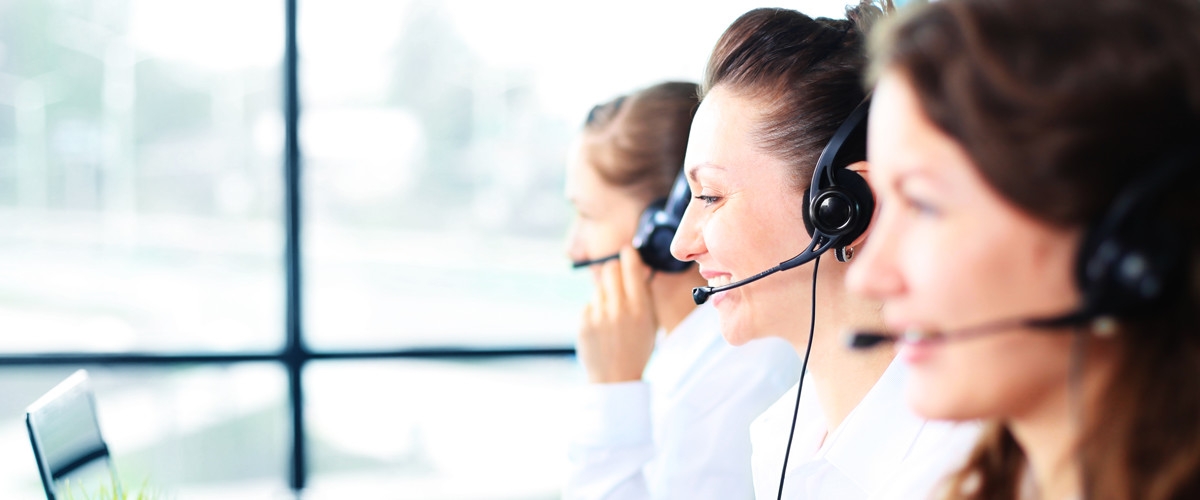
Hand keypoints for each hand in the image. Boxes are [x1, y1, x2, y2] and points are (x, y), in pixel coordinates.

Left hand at [577, 246, 657, 382]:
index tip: (627, 250)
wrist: (616, 378)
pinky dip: (594, 311)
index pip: (631, 267)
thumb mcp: (650, 323)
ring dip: (604, 294)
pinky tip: (601, 327)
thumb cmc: (636, 349)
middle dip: (613, 270)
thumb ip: (643, 296)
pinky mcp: (584, 322)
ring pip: (598, 288)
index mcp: (640, 308)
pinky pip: (589, 305)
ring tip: (610, 315)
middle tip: (615, 276)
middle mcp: (619, 308)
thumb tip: (637, 269)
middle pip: (610, 269)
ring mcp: (599, 315)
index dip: (628, 255)